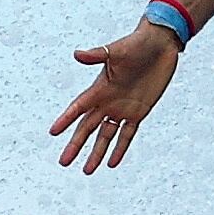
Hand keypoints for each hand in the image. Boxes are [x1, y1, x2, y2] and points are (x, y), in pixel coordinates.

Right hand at [49, 25, 180, 172]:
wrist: (160, 44)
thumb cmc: (136, 43)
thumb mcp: (116, 50)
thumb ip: (96, 55)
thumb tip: (76, 54)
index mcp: (100, 87)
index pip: (79, 107)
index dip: (66, 119)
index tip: (53, 132)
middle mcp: (108, 101)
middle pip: (88, 127)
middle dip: (76, 145)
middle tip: (63, 162)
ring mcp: (123, 108)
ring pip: (106, 136)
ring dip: (96, 153)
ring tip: (87, 171)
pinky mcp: (139, 111)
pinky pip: (127, 134)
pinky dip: (120, 149)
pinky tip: (112, 163)